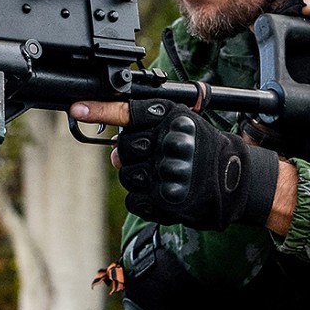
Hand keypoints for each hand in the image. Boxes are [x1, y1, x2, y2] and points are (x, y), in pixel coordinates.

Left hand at [72, 99, 279, 229]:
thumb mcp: (180, 126)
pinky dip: (145, 201)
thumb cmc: (203, 149)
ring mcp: (168, 170)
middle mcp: (169, 141)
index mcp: (172, 116)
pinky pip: (134, 200)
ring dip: (139, 180)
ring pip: (126, 176)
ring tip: (164, 176)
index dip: (100, 110)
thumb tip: (114, 152)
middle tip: (150, 159)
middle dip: (130, 158)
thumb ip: (146, 131)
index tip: (76, 108)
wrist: (233, 180)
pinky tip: (164, 194)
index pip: (128, 110)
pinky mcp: (167, 198)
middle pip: (122, 150)